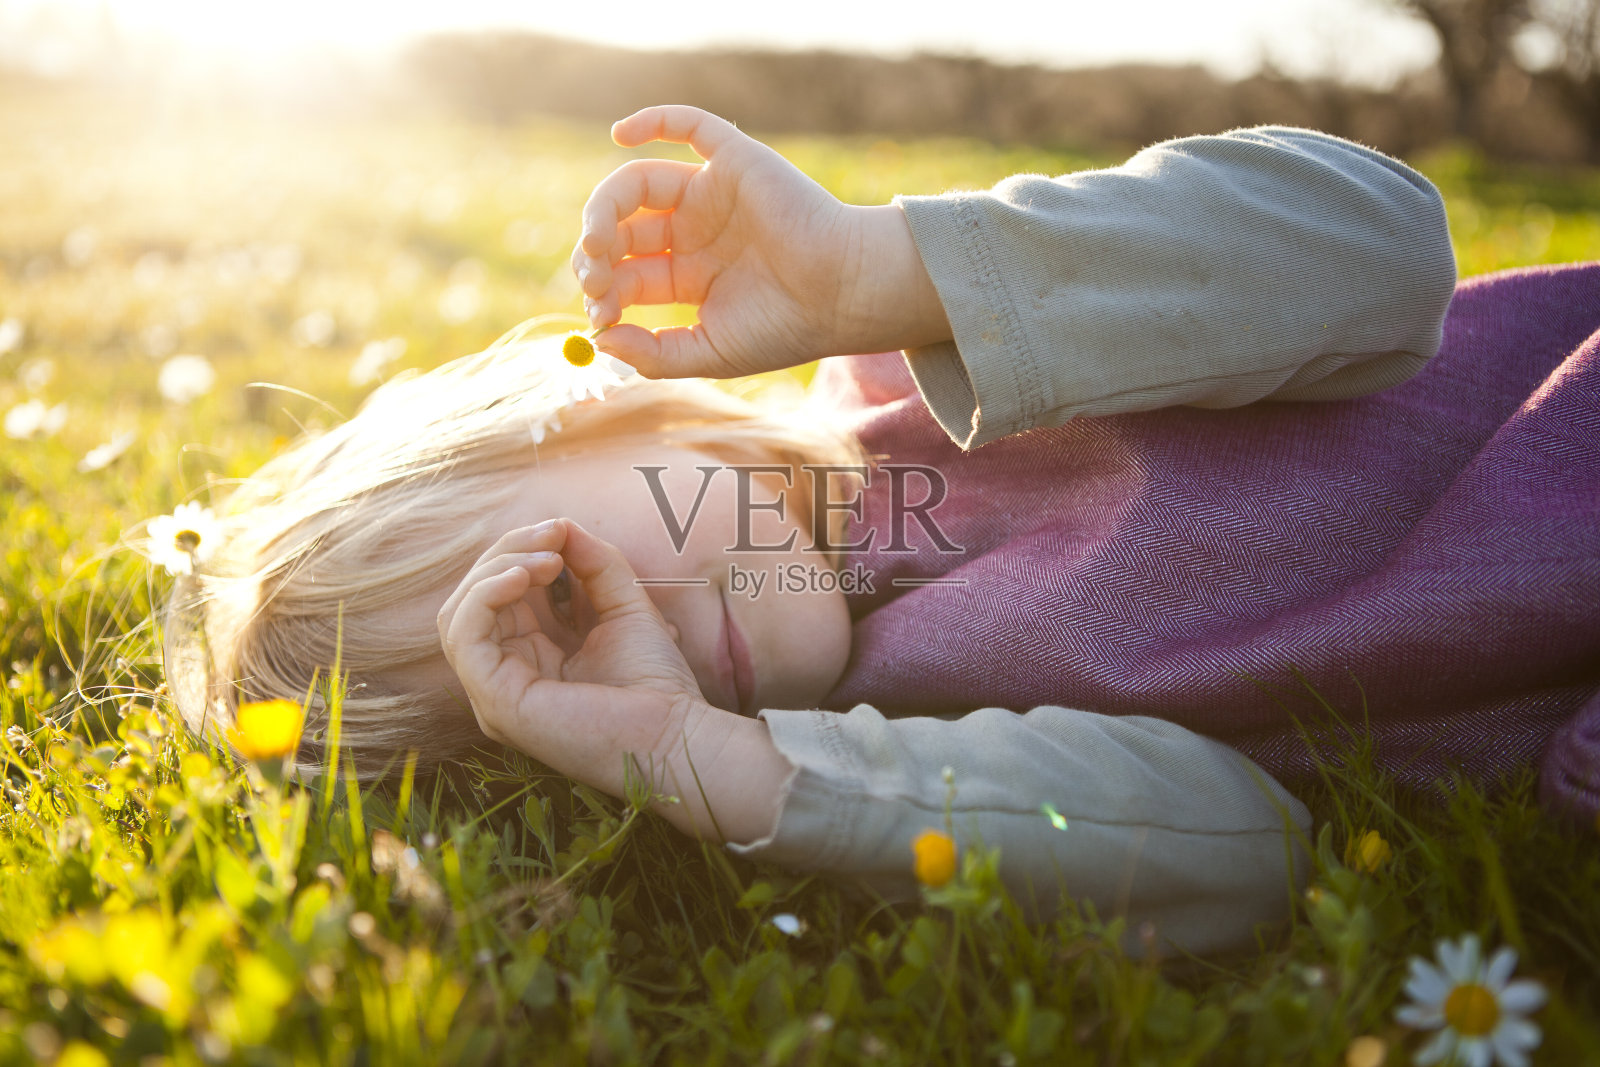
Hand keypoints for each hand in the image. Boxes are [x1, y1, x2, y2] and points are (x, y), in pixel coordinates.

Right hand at [436, 518, 789, 841]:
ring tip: (546, 558)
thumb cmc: (657, 683)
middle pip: (474, 596)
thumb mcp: (624, 604)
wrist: (677, 734)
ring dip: (496, 569)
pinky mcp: (494, 701)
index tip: (562, 529)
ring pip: (458, 612)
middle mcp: (504, 675)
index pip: (499, 592)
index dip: (521, 550)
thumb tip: (562, 523)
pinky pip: (463, 636)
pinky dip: (484, 595)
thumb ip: (595, 564)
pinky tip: (523, 576)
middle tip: (554, 534)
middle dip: (508, 551)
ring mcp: (494, 692)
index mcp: (529, 656)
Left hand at [572, 105, 950, 378]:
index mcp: (688, 276)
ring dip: (604, 207)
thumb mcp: (709, 353)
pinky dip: (653, 119)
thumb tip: (599, 338)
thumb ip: (653, 353)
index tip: (601, 316)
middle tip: (594, 277)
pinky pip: (690, 126)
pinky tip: (620, 133)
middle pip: (623, 229)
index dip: (603, 292)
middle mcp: (694, 231)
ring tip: (596, 241)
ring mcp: (712, 194)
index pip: (625, 274)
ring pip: (639, 183)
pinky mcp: (735, 161)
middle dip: (596, 254)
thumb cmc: (785, 328)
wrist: (843, 296)